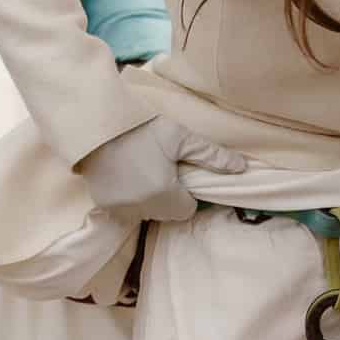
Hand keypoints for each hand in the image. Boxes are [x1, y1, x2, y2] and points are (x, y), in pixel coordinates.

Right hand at [78, 119, 245, 224]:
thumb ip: (211, 155)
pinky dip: (128, 200)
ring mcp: (122, 210)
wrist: (97, 125)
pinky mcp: (105, 207)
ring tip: (141, 171)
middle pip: (167, 213)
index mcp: (165, 194)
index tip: (176, 173)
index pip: (187, 210)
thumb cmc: (142, 129)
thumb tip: (242, 168)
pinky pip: (125, 212)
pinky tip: (125, 178)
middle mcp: (144, 208)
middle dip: (167, 196)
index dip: (185, 192)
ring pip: (146, 214)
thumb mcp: (179, 137)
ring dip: (147, 200)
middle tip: (157, 168)